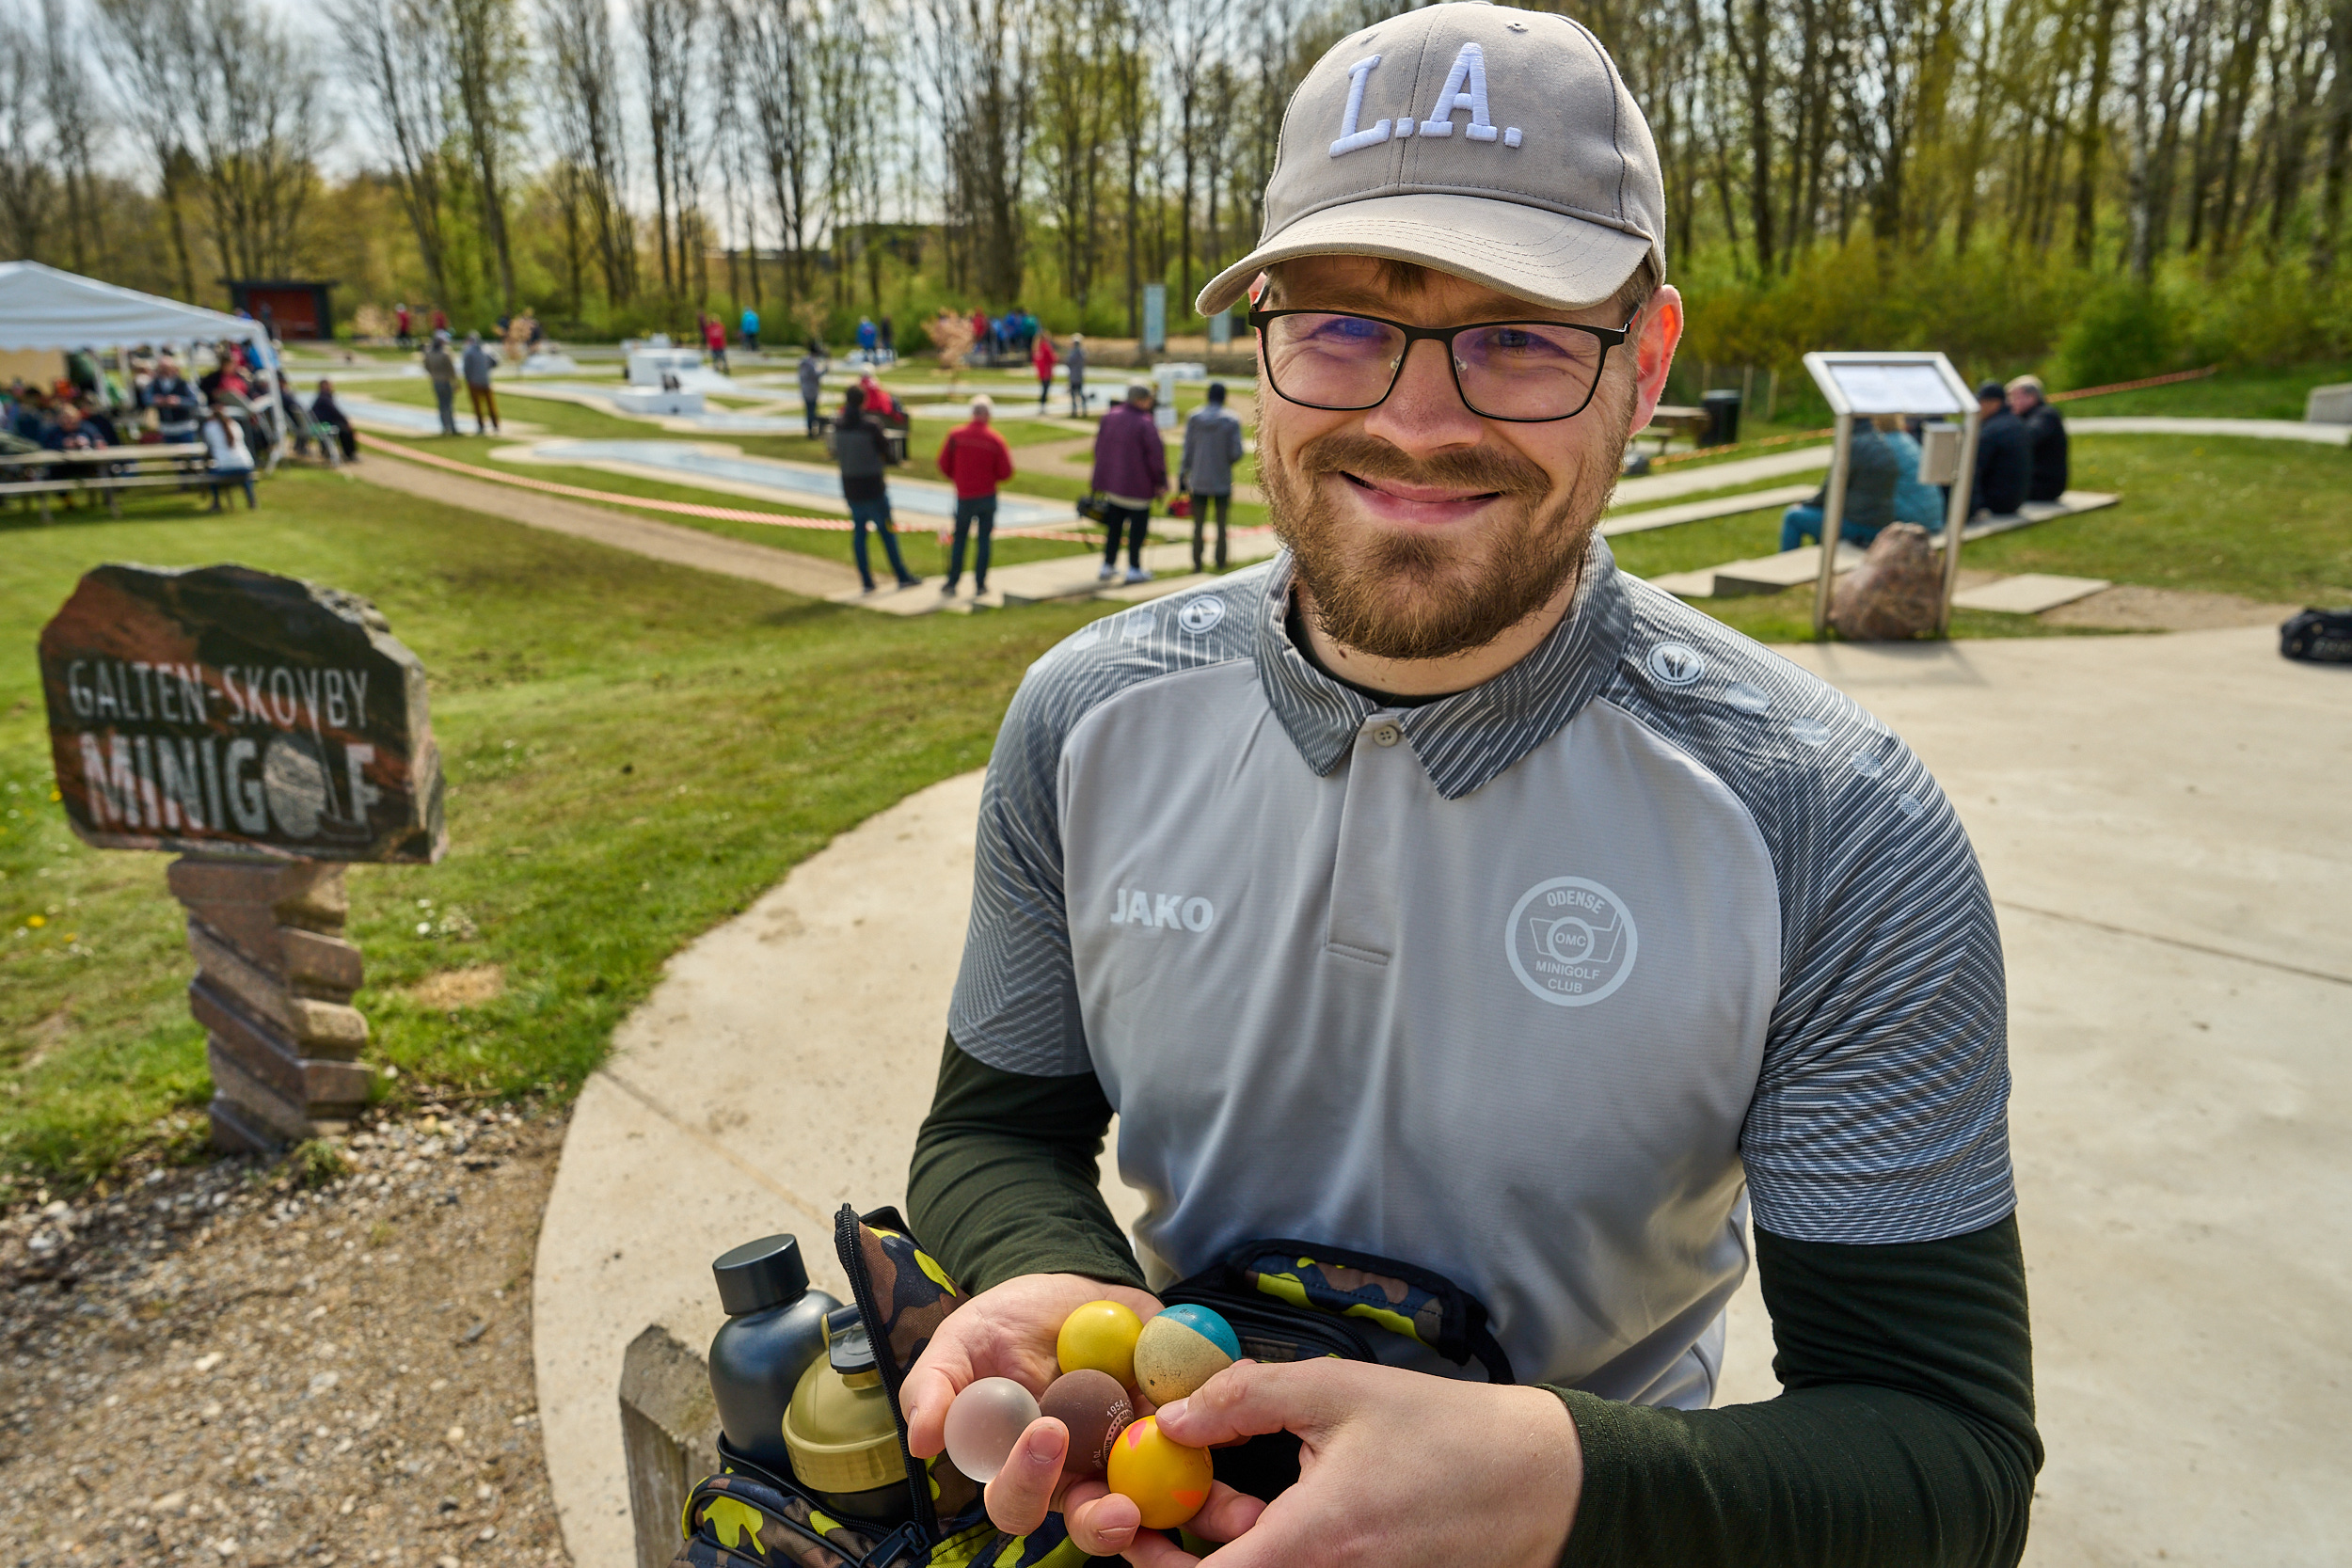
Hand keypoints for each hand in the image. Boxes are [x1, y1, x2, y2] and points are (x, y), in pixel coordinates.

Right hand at [905, 1274, 1265, 1556]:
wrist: (1063, 1292)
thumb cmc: (1001, 1328)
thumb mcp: (959, 1345)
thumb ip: (936, 1387)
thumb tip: (920, 1437)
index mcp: (1022, 1468)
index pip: (1018, 1502)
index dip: (1029, 1481)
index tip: (1046, 1432)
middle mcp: (1079, 1475)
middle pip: (1096, 1523)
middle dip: (1112, 1523)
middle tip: (1127, 1507)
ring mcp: (1131, 1456)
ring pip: (1162, 1504)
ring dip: (1191, 1511)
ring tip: (1219, 1511)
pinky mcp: (1177, 1426)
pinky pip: (1205, 1445)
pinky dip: (1227, 1443)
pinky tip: (1243, 1429)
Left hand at [1134, 1359, 1581, 1567]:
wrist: (1542, 1482)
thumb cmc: (1448, 1433)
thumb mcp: (1339, 1390)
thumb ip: (1245, 1398)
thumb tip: (1173, 1416)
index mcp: (1312, 1544)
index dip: (1148, 1558)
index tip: (1122, 1517)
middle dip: (1182, 1538)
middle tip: (1161, 1486)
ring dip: (1229, 1537)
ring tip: (1228, 1473)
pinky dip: (1272, 1541)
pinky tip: (1278, 1490)